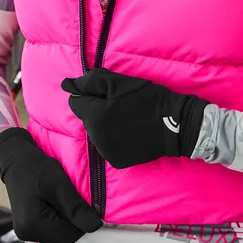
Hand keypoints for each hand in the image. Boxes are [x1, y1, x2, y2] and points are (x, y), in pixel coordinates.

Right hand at [0, 128, 101, 242]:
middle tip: (72, 197)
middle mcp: (26, 234)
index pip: (71, 235)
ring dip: (67, 219)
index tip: (85, 202)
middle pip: (64, 236)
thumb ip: (76, 208)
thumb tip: (96, 226)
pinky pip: (50, 229)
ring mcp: (25, 232)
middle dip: (74, 220)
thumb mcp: (59, 184)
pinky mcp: (27, 227)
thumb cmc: (36, 168)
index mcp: (33, 225)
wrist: (15, 160)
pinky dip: (58, 218)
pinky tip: (56, 203)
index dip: (83, 220)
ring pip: (58, 233)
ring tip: (62, 198)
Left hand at [62, 68, 208, 168]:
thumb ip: (90, 82)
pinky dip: (114, 138)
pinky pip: (106, 145)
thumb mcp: (120, 83)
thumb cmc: (148, 98)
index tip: (109, 94)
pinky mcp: (116, 161)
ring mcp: (106, 152)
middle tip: (121, 105)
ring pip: (96, 132)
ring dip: (105, 124)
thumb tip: (66, 85)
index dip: (91, 95)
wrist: (176, 124)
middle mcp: (96, 137)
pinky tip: (129, 132)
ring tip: (127, 118)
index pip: (76, 102)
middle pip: (86, 118)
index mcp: (95, 116)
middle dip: (98, 110)